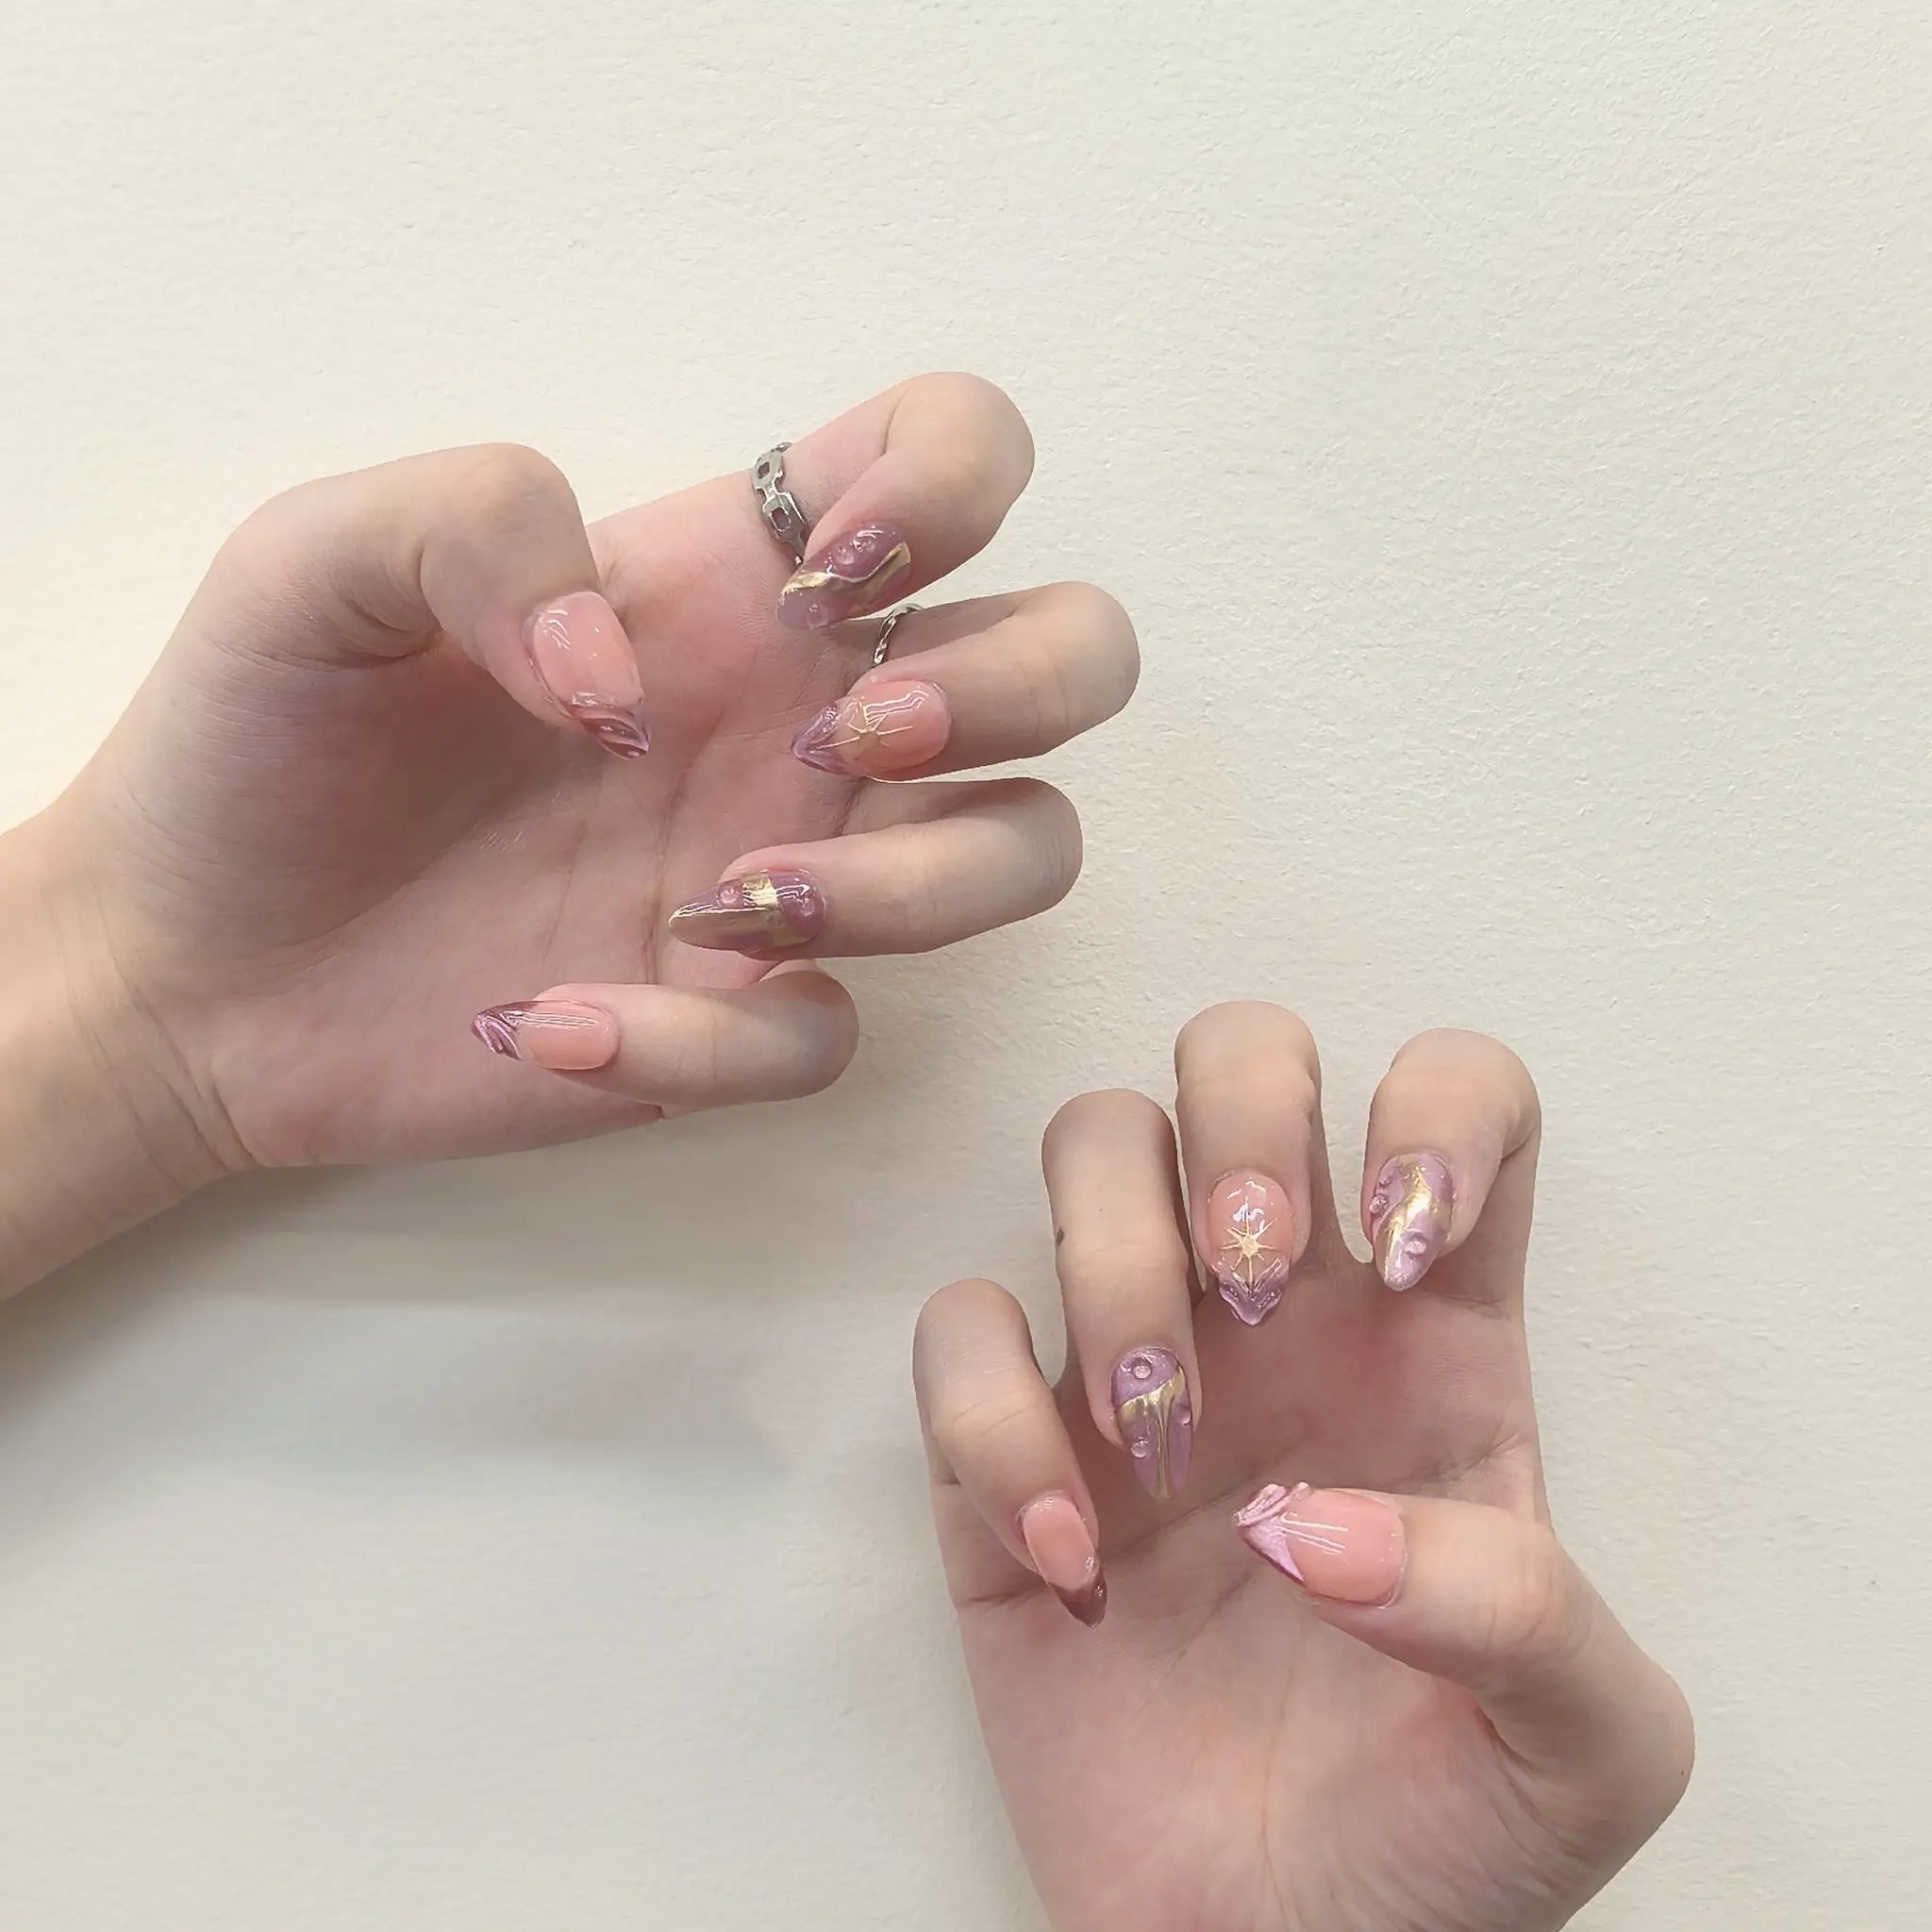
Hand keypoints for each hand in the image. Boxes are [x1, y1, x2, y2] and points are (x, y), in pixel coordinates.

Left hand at [3, 376, 1134, 1283]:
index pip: (955, 454)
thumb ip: (482, 523)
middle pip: (1076, 658)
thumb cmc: (256, 740)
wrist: (193, 962)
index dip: (958, 485)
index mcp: (729, 574)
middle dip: (1020, 687)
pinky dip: (715, 1036)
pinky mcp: (743, 1019)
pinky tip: (560, 1018)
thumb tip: (630, 678)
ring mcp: (793, 864)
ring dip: (917, 882)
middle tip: (842, 732)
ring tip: (709, 901)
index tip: (830, 569)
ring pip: (1025, 852)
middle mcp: (799, 708)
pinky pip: (830, 1037)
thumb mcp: (318, 561)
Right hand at [914, 1005, 1692, 1931]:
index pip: (1453, 1093)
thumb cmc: (1443, 1846)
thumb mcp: (1586, 1749)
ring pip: (1091, 1140)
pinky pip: (959, 1328)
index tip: (1404, 1246)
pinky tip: (1070, 1549)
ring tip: (1163, 1430)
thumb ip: (1527, 1616)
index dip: (1434, 1105)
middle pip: (1238, 1050)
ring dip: (1113, 1249)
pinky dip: (993, 1416)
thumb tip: (1319, 1520)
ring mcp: (1138, 1364)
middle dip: (1239, 1114)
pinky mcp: (1007, 1448)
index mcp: (1439, 1335)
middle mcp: (1282, 1313)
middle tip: (1251, 1272)